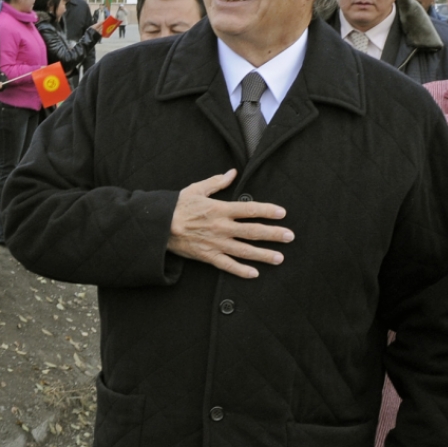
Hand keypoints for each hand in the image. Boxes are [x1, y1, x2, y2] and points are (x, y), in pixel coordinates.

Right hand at [166, 170, 292, 278]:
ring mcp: (216, 243)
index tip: (282, 213)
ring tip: (280, 258)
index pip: (250, 210)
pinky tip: (254, 273)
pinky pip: (228, 265)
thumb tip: (232, 172)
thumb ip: (216, 182)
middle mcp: (222, 227)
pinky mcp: (208, 256)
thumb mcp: (196, 189)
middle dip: (273, 234)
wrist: (158, 225)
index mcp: (220, 209)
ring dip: (264, 254)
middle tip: (289, 237)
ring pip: (245, 251)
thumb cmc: (177, 206)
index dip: (267, 211)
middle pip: (253, 232)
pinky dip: (241, 271)